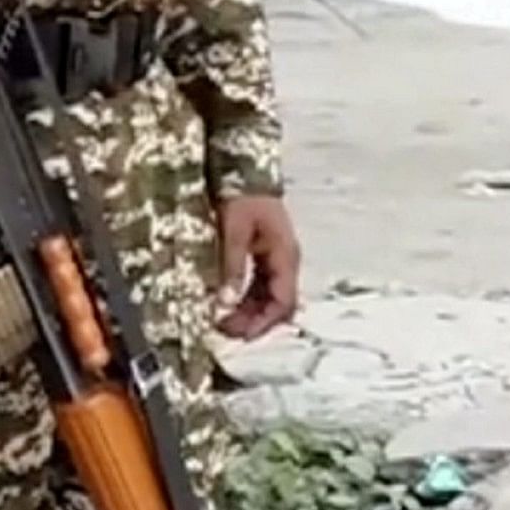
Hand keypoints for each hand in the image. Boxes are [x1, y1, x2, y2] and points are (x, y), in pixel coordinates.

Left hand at [215, 194, 302, 340]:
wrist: (247, 174)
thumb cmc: (243, 199)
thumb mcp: (234, 233)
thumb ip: (233, 267)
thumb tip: (227, 301)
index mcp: (284, 257)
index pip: (283, 301)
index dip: (264, 322)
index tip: (243, 334)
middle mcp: (286, 262)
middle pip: (278, 304)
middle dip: (255, 321)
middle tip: (227, 330)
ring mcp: (277, 260)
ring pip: (269, 297)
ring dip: (250, 312)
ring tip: (223, 321)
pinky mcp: (266, 257)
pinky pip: (261, 286)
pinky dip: (247, 298)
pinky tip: (228, 304)